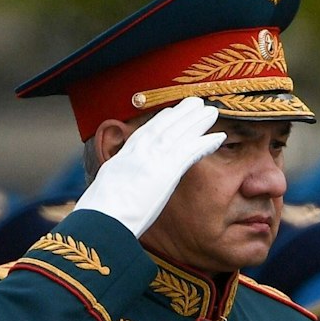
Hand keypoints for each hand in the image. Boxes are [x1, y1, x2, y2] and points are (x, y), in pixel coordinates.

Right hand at [74, 97, 225, 237]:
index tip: (171, 112)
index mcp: (124, 156)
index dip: (160, 121)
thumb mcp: (105, 188)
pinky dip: (205, 143)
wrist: (103, 217)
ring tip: (210, 111)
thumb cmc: (101, 212)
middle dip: (181, 114)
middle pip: (164, 126)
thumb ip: (115, 182)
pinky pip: (191, 152)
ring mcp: (154, 158)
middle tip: (195, 103)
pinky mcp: (167, 170)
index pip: (145, 133)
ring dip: (197, 121)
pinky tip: (218, 138)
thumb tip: (115, 188)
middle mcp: (139, 151)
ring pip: (180, 133)